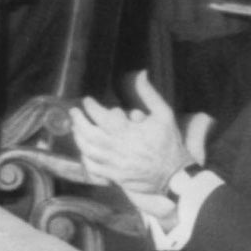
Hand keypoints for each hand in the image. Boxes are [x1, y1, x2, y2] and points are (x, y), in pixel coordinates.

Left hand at [68, 70, 195, 194]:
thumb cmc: (169, 143)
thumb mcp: (163, 115)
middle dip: (78, 121)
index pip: (101, 116)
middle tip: (74, 112)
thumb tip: (140, 74)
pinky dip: (85, 158)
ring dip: (79, 138)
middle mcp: (118, 148)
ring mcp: (115, 164)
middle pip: (89, 133)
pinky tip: (84, 150)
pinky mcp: (115, 176)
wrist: (176, 175)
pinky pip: (93, 168)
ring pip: (88, 150)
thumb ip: (149, 94)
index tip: (87, 100)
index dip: (91, 106)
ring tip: (75, 128)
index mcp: (128, 132)